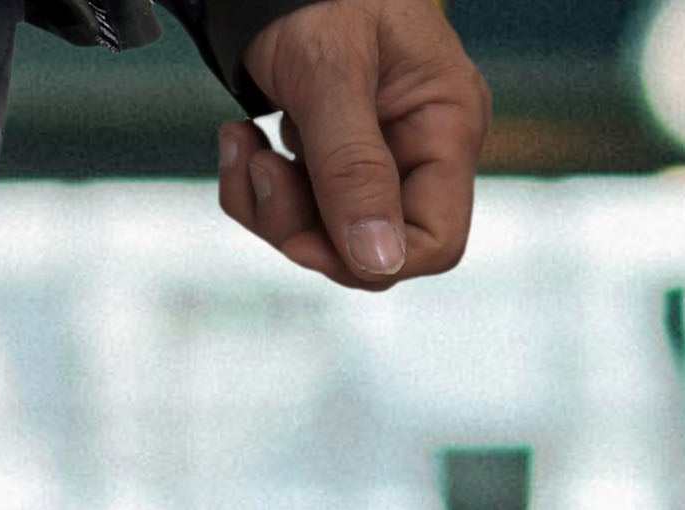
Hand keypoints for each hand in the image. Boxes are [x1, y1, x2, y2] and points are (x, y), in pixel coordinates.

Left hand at [221, 0, 487, 291]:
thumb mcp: (333, 73)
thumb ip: (352, 167)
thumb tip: (377, 261)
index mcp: (446, 126)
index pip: (436, 241)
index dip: (371, 259)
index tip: (305, 234)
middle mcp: (417, 149)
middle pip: (364, 249)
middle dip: (299, 225)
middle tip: (261, 167)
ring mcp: (372, 156)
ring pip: (316, 235)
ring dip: (264, 203)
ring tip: (241, 141)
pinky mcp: (327, 158)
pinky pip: (287, 206)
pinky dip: (251, 184)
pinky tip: (239, 137)